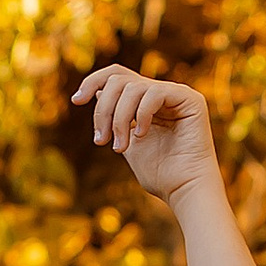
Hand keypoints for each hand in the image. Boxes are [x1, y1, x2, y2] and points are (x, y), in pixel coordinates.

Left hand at [75, 64, 218, 206]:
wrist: (183, 189)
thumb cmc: (159, 174)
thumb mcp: (126, 143)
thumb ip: (114, 119)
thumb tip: (96, 92)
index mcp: (145, 102)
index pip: (116, 76)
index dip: (92, 82)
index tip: (76, 101)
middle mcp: (161, 93)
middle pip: (119, 79)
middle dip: (103, 109)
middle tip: (101, 140)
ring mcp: (176, 94)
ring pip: (132, 87)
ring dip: (118, 119)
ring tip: (119, 146)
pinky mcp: (190, 99)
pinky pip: (154, 93)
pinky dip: (141, 115)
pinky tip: (141, 136)